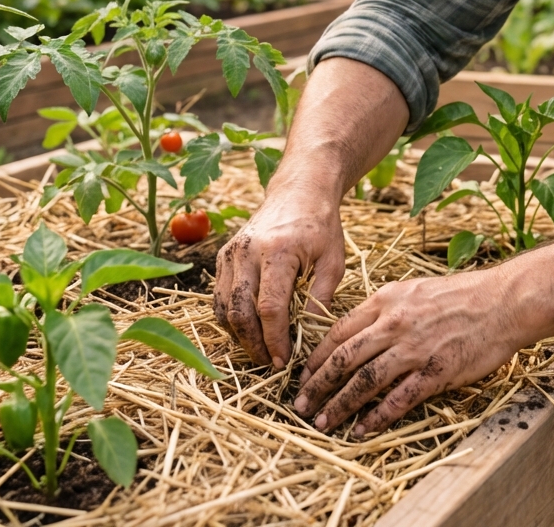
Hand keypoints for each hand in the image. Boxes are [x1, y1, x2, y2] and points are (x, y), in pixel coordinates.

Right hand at [213, 179, 344, 368]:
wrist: (299, 190)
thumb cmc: (321, 225)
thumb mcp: (333, 261)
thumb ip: (321, 299)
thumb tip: (309, 338)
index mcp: (277, 251)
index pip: (269, 308)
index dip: (275, 339)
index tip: (285, 360)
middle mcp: (247, 251)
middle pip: (240, 312)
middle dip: (254, 344)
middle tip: (272, 362)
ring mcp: (231, 253)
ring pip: (223, 308)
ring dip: (240, 335)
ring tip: (262, 350)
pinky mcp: (224, 255)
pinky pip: (219, 296)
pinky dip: (231, 318)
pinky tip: (250, 329)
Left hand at [293, 268, 521, 436]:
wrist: (503, 300)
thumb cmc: (461, 295)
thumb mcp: (414, 289)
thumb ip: (386, 309)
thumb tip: (360, 330)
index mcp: (386, 300)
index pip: (339, 331)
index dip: (316, 356)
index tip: (302, 374)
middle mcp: (394, 323)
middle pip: (344, 358)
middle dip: (317, 384)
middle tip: (299, 404)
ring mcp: (414, 348)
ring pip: (364, 380)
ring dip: (339, 405)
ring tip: (322, 422)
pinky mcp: (435, 371)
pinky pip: (399, 398)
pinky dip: (377, 417)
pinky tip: (362, 429)